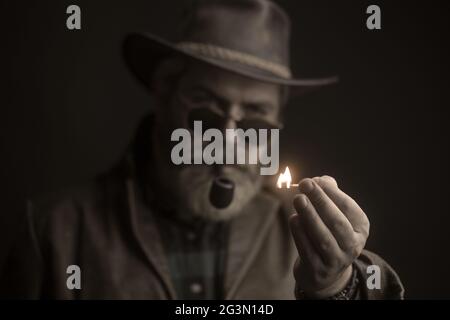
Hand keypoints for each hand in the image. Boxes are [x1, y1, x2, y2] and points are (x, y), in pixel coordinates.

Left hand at [289, 176, 369, 298]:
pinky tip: (293, 219)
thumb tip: (320, 180)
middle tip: (305, 184)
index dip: (331, 193)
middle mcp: (352, 246)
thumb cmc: (329, 233)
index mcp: (360, 228)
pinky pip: (308, 250)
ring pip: (323, 238)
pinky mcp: (318, 270)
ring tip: (298, 199)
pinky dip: (300, 233)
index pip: (348, 208)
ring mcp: (335, 260)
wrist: (325, 273)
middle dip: (320, 201)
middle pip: (336, 222)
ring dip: (309, 216)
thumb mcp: (335, 215)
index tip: (314, 180)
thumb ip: (329, 194)